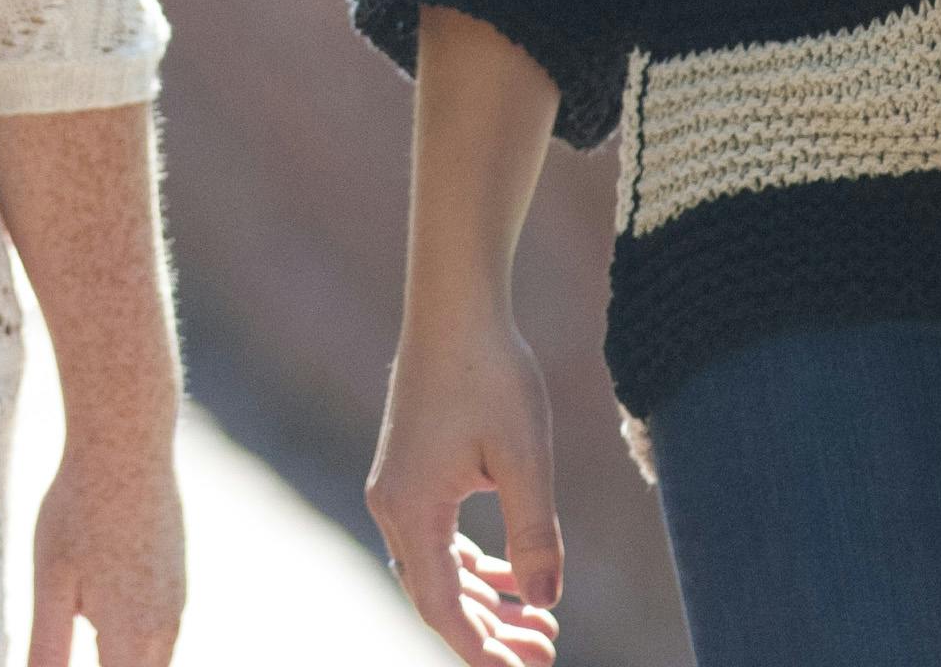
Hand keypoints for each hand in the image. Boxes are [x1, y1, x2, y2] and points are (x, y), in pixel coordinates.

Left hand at [25, 429, 185, 666]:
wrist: (127, 444)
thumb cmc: (79, 508)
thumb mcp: (49, 582)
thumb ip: (48, 648)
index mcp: (129, 638)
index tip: (62, 649)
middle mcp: (163, 628)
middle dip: (106, 665)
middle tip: (73, 623)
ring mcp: (176, 601)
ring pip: (153, 658)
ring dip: (118, 654)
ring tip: (82, 611)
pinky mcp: (177, 578)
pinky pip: (160, 628)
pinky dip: (132, 633)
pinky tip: (101, 593)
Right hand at [365, 303, 561, 666]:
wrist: (456, 307)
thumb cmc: (491, 374)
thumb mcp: (525, 458)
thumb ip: (535, 535)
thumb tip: (546, 603)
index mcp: (411, 508)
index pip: (441, 607)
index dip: (481, 651)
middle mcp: (392, 504)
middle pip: (436, 596)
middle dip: (491, 634)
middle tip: (548, 653)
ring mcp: (397, 488)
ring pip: (436, 571)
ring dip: (485, 603)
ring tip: (540, 625)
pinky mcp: (411, 471)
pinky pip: (437, 541)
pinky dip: (473, 568)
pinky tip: (511, 578)